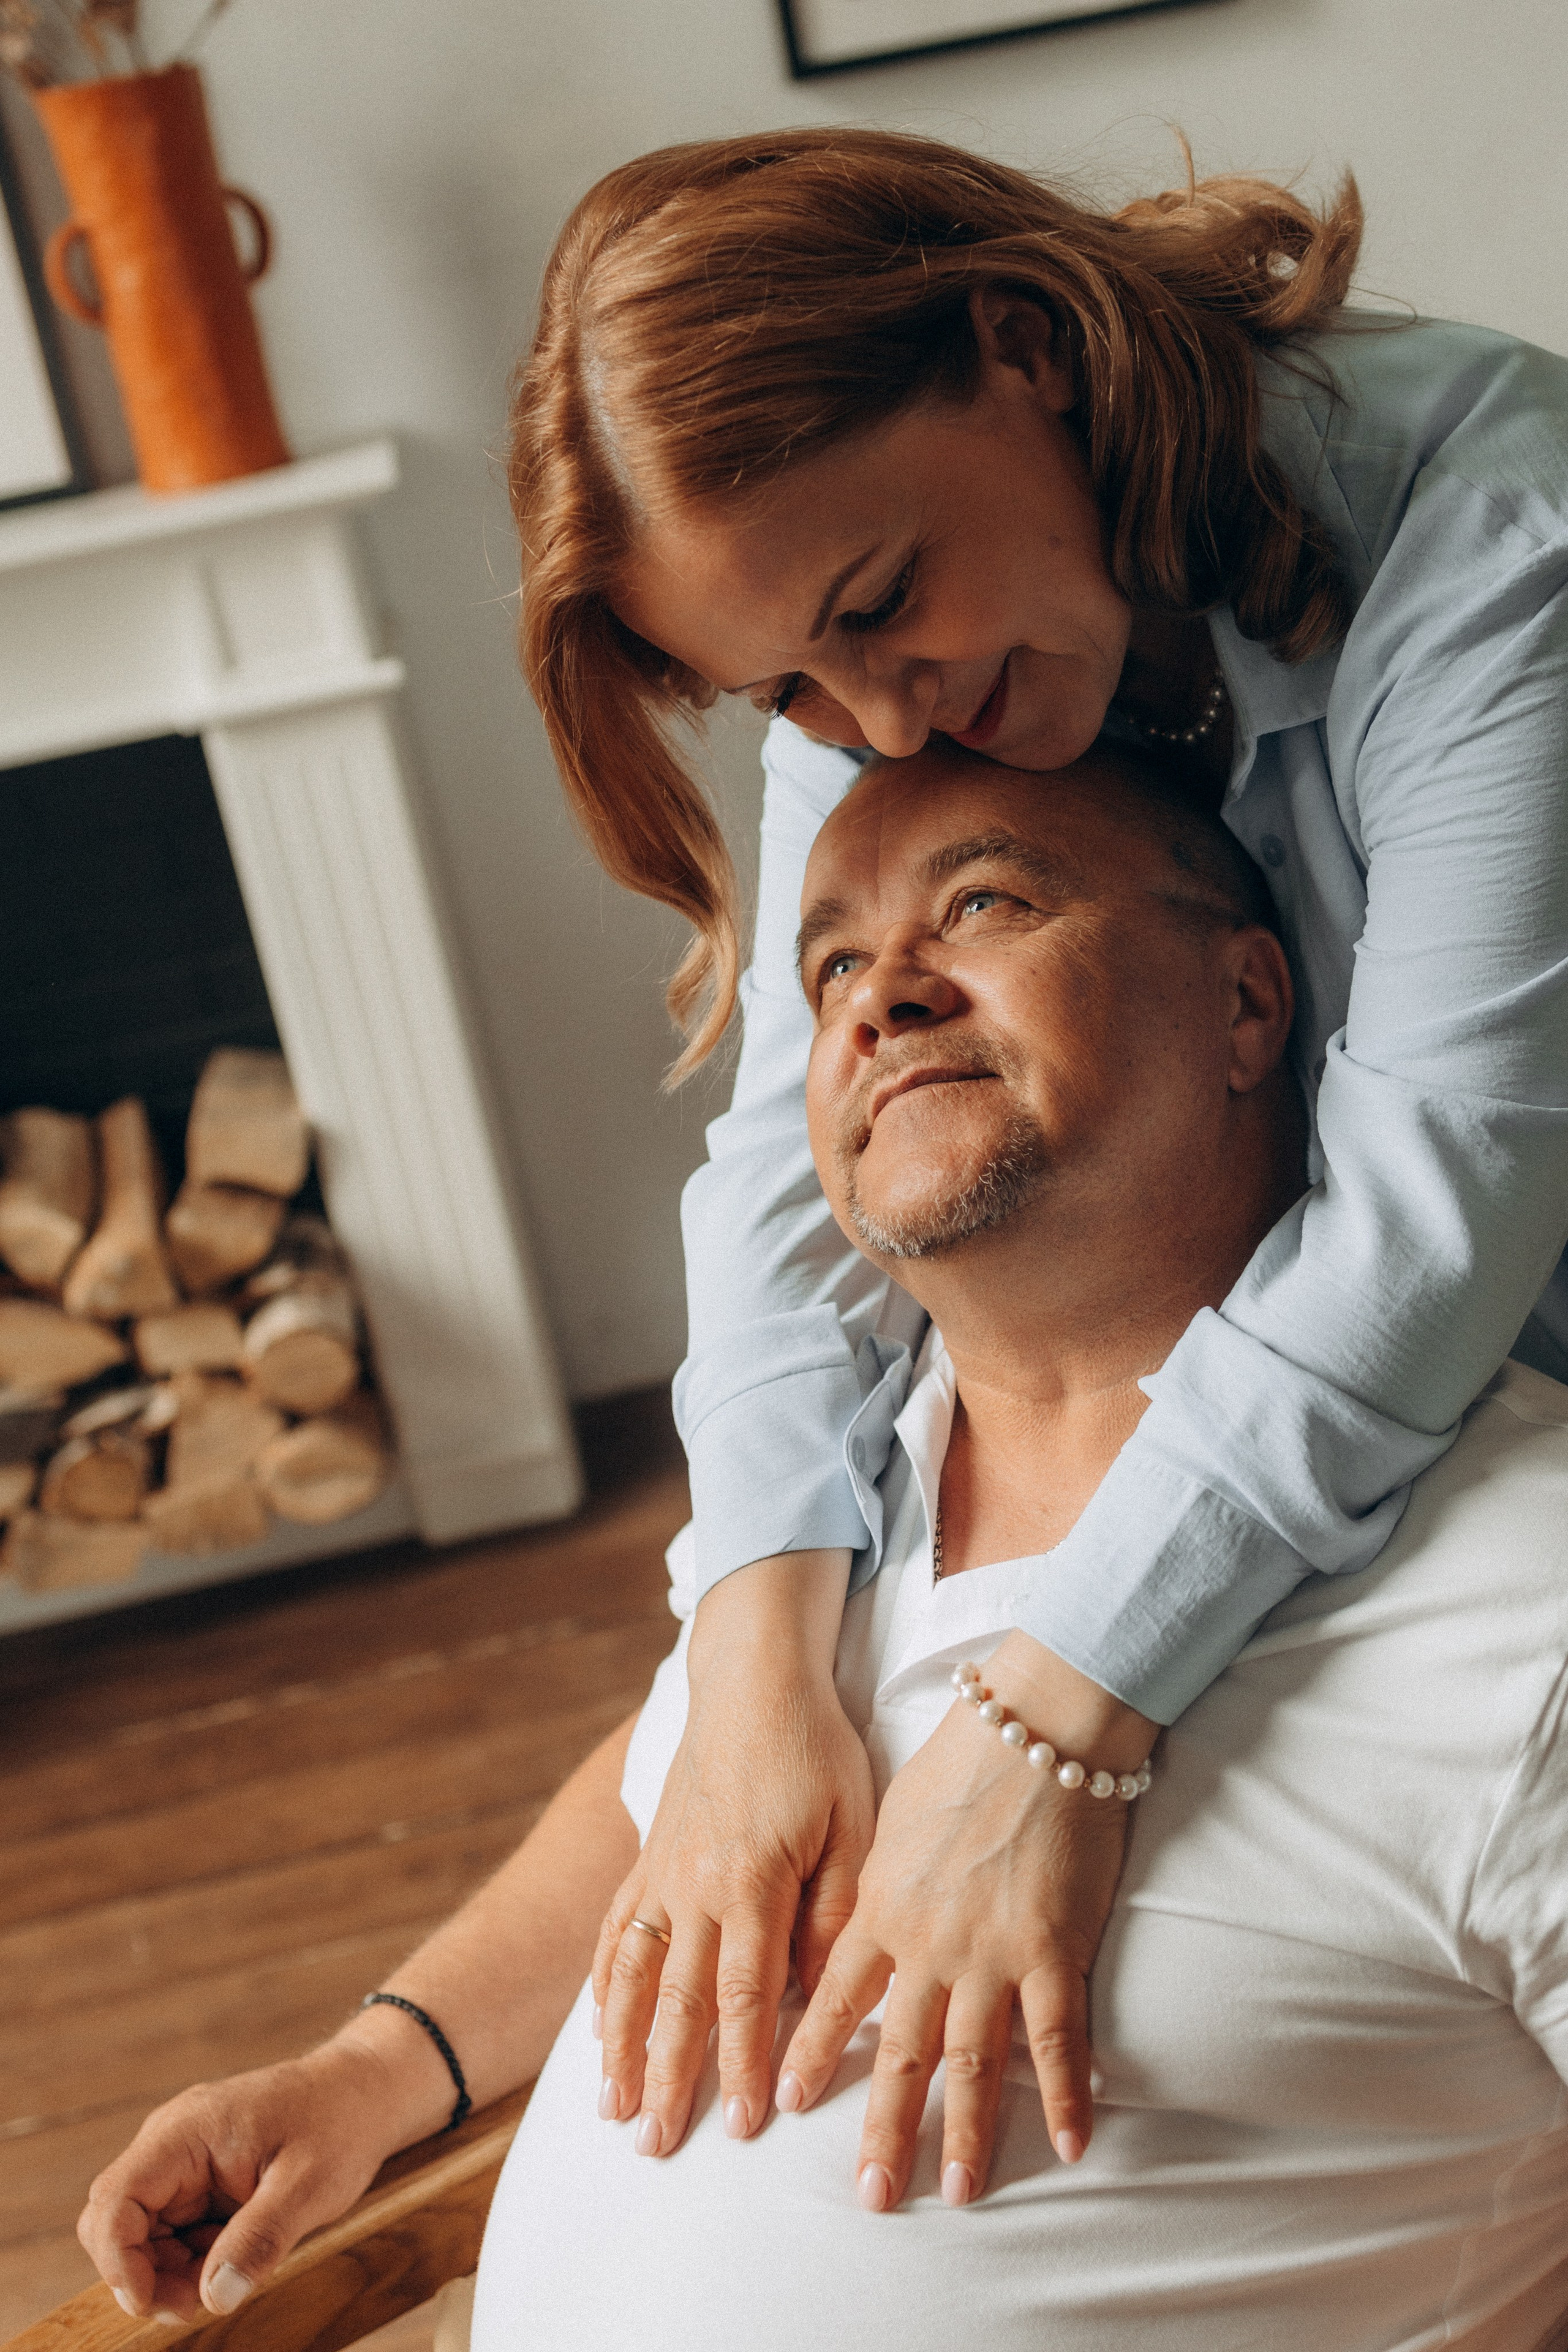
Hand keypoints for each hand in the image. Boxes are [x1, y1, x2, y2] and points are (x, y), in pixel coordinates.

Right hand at [78, 2021, 448, 2318]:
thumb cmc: (340, 2124)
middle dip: (144, 2274)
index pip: (115, 2199)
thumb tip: (214, 2297)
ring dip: (170, 2271)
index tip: (150, 2304)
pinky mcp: (199, 2176)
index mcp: (186, 2131)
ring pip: (142, 2233)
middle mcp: (172, 2142)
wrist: (364, 2092)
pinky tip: (235, 2256)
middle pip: (117, 2222)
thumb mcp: (310, 2185)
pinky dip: (192, 2257)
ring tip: (228, 2279)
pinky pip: (173, 2229)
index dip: (119, 2261)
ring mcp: (183, 2159)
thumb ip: (260, 2239)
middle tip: (195, 2304)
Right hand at [593, 1550, 874, 2153]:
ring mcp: (662, 1871)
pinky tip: (595, 2023)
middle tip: (654, 2147)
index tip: (740, 2128)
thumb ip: (834, 1914)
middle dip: (665, 2079)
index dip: (742, 2066)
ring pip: (630, 1974)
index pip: (746, 1996)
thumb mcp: (852, 1827)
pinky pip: (615, 1929)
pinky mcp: (648, 1854)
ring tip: (611, 2107)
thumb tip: (821, 1996)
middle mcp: (693, 1885)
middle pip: (675, 2000)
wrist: (753, 1677)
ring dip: (618, 2044)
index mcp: (751, 1881)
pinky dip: (600, 1982)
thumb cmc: (816, 1750)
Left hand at [776, 1634, 1153, 2210]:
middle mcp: (928, 1942)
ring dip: (964, 2133)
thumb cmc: (961, 1758)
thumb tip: (860, 1923)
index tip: (787, 2102)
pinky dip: (1063, 2097)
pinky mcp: (1053, 1949)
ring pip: (971, 2062)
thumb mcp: (892, 1819)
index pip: (834, 1996)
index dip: (812, 2052)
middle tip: (868, 2196)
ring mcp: (992, 1952)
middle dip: (882, 2129)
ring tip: (955, 2191)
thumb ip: (874, 1881)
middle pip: (900, 2051)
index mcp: (881, 1906)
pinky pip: (1057, 2040)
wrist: (1034, 1727)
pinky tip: (1071, 2144)